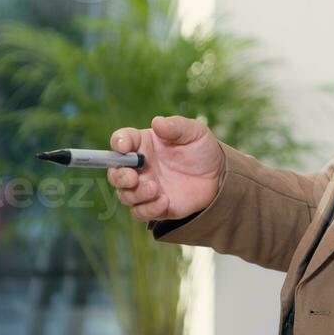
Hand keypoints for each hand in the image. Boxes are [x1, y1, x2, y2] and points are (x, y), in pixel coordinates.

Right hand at [107, 115, 223, 221]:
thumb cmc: (202, 149)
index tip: (124, 146)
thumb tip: (157, 122)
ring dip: (135, 194)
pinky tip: (164, 201)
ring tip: (155, 188)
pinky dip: (148, 209)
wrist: (218, 175)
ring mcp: (144, 187)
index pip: (121, 141)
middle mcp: (139, 167)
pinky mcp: (154, 206)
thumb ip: (175, 127)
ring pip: (125, 195)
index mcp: (143, 144)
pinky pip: (140, 212)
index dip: (118, 142)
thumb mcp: (194, 132)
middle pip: (115, 172)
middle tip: (132, 177)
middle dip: (119, 176)